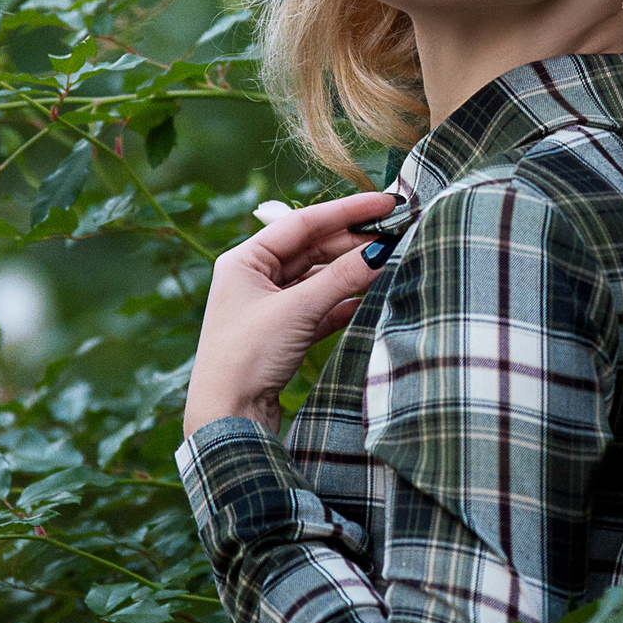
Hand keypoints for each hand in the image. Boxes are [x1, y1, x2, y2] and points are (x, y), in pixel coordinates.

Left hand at [183, 189, 396, 435]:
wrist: (226, 419)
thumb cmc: (247, 356)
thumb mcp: (297, 310)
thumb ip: (341, 278)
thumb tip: (382, 250)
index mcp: (244, 260)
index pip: (303, 222)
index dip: (348, 211)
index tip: (386, 203)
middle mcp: (254, 278)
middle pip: (313, 248)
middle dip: (353, 243)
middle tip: (396, 234)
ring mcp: (269, 307)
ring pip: (318, 279)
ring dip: (351, 273)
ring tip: (390, 263)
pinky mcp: (282, 334)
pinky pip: (320, 307)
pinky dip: (344, 302)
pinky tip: (371, 298)